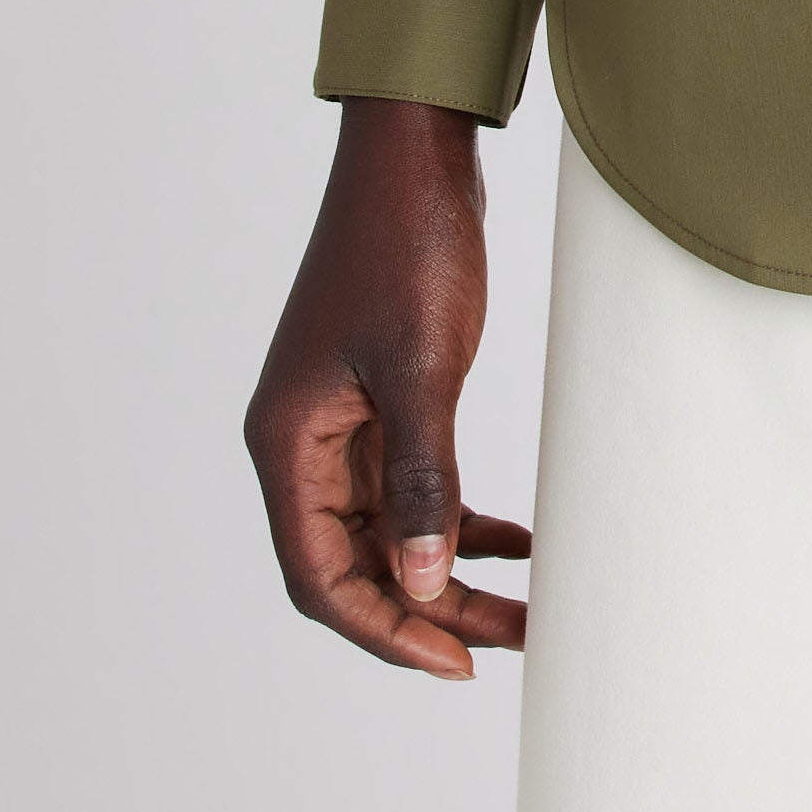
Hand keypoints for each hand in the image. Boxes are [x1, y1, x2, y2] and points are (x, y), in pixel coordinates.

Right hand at [244, 99, 529, 677]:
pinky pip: (411, 484)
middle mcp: (304, 441)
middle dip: (429, 610)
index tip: (454, 663)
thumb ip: (423, 479)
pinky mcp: (380, 394)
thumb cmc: (407, 244)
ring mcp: (341, 418)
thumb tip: (426, 585)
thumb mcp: (422, 367)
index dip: (383, 631)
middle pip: (356, 564)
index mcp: (289, 443)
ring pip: (391, 529)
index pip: (320, 577)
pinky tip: (515, 537)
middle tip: (508, 642)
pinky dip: (457, 514)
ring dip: (449, 569)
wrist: (417, 149)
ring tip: (523, 607)